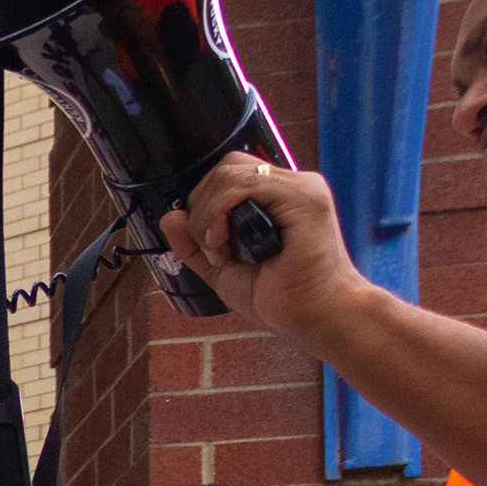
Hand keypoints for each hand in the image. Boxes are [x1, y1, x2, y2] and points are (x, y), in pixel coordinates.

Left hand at [160, 158, 361, 344]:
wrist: (315, 318)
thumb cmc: (282, 298)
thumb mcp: (223, 269)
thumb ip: (194, 244)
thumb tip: (171, 216)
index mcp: (277, 198)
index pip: (228, 175)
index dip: (204, 202)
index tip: (207, 242)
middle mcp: (291, 186)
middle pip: (225, 168)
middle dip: (202, 208)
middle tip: (214, 249)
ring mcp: (301, 188)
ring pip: (229, 174)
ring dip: (208, 216)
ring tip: (222, 252)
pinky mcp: (304, 197)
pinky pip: (243, 185)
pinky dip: (220, 214)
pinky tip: (226, 244)